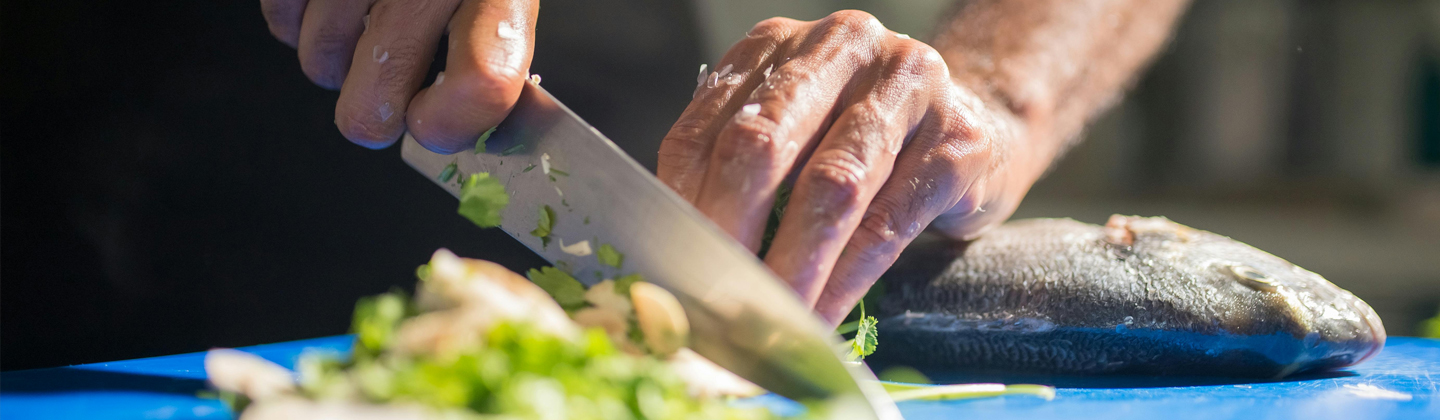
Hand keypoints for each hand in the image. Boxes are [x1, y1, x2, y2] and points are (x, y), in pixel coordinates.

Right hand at [261, 0, 536, 151]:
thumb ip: (495, 46)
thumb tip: (473, 125)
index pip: (481, 80)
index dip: (452, 125)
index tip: (437, 125)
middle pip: (376, 95)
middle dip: (374, 113)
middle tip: (387, 95)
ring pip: (319, 62)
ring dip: (335, 61)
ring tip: (363, 23)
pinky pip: (281, 18)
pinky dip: (298, 21)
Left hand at [657, 10, 1033, 323]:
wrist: (980, 126)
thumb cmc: (865, 145)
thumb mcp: (794, 139)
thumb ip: (739, 177)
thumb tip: (684, 264)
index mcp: (778, 46)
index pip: (706, 128)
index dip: (682, 207)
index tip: (671, 274)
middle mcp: (841, 47)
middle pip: (762, 144)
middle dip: (730, 233)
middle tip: (713, 301)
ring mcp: (908, 86)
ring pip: (831, 186)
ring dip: (792, 266)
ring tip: (769, 320)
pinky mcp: (958, 139)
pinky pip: (889, 222)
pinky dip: (847, 280)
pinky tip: (823, 317)